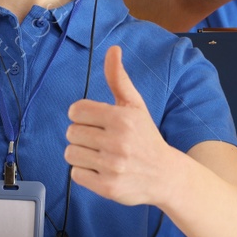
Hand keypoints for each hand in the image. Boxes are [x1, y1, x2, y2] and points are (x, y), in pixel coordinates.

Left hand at [65, 46, 183, 206]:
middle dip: (82, 136)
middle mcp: (118, 141)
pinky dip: (84, 173)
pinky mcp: (108, 187)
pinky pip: (76, 175)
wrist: (165, 175)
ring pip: (71, 154)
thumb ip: (119, 78)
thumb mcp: (135, 105)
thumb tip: (113, 49)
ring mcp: (113, 166)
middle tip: (100, 141)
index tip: (94, 122)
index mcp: (122, 118)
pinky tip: (101, 170)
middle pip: (71, 133)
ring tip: (100, 156)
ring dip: (81, 155)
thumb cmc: (145, 136)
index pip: (76, 111)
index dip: (82, 116)